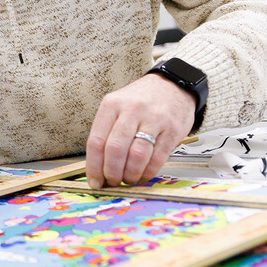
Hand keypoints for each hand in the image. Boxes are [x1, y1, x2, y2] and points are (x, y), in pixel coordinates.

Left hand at [86, 74, 194, 188]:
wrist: (172, 85)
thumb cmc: (140, 100)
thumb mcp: (117, 106)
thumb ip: (107, 132)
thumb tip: (97, 168)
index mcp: (112, 105)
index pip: (96, 141)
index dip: (93, 167)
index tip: (95, 181)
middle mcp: (131, 110)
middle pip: (115, 149)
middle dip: (112, 173)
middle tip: (112, 182)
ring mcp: (154, 119)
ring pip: (136, 156)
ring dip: (130, 174)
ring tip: (128, 179)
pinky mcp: (172, 130)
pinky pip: (157, 158)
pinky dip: (148, 172)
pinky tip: (143, 174)